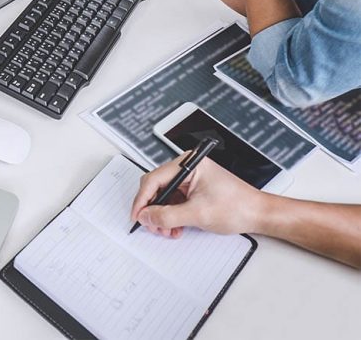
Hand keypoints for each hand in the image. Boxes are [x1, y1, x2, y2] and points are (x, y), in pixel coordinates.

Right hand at [130, 155, 264, 237]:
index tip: (137, 216)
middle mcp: (187, 168)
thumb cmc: (238, 206)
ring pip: (164, 197)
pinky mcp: (193, 190)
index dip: (142, 200)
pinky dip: (171, 216)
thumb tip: (145, 216)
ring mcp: (190, 179)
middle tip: (153, 226)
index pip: (153, 179)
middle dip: (153, 210)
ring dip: (162, 216)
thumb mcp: (197, 214)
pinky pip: (174, 202)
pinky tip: (175, 227)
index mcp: (188, 164)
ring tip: (168, 230)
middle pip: (156, 188)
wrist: (259, 214)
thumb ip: (167, 215)